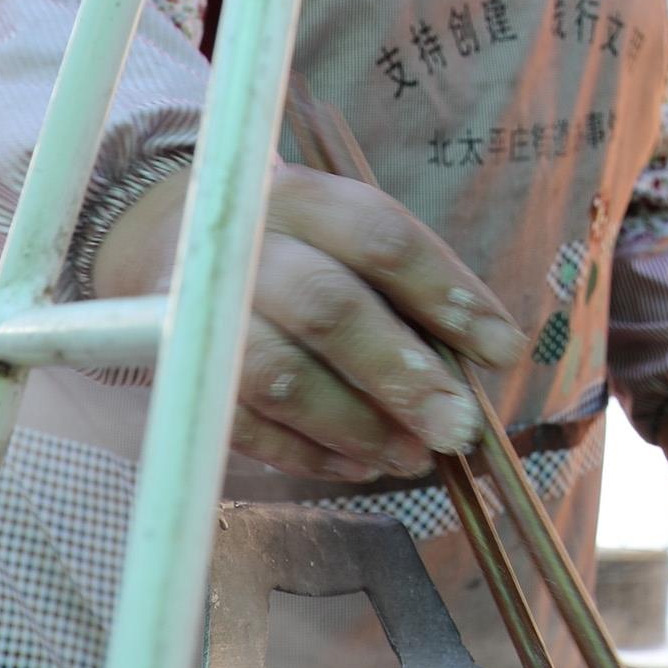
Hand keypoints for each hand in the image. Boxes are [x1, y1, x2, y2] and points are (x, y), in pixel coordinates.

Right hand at [89, 163, 525, 480]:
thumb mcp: (343, 236)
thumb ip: (407, 289)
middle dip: (402, 374)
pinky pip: (241, 422)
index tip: (504, 351)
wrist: (164, 240)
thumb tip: (487, 359)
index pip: (383, 241)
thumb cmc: (293, 247)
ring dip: (357, 425)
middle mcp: (249, 246)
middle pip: (328, 309)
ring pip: (280, 375)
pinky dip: (306, 452)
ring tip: (414, 456)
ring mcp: (201, 310)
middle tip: (461, 426)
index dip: (448, 296)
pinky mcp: (172, 368)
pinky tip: (358, 467)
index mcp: (306, 201)